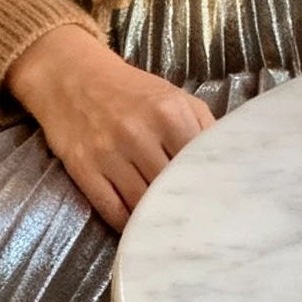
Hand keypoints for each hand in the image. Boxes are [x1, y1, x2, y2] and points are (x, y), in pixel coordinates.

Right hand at [6, 25, 214, 231]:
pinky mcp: (84, 169)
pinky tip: (138, 223)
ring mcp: (109, 154)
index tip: (216, 206)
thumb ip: (204, 129)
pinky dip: (128, 224)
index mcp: (169, 114)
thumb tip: (229, 168)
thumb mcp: (174, 98)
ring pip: (143, 206)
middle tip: (196, 226)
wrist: (72, 76)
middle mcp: (138, 134)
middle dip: (184, 208)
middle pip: (172, 190)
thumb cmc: (130, 91)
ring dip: (155, 219)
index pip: (200, 168)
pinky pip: (113, 211)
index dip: (209, 190)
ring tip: (167, 225)